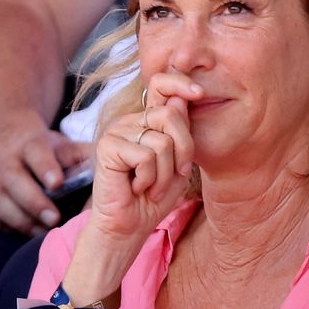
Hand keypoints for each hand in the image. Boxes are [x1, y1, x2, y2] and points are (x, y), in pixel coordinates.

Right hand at [0, 119, 92, 234]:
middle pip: (11, 177)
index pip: (36, 151)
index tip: (58, 183)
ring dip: (16, 218)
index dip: (45, 167)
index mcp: (31, 143)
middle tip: (54, 219)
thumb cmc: (44, 151)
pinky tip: (14, 230)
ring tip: (40, 232)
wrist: (5, 139)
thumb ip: (84, 157)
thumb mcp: (64, 146)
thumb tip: (110, 164)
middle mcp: (5, 157)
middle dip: (32, 201)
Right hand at [87, 73, 202, 244]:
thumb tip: (181, 99)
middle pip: (171, 114)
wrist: (129, 226)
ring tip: (151, 186)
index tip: (200, 93)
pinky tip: (136, 187)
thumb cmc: (155, 197)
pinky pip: (145, 156)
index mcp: (149, 120)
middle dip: (183, 150)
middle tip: (176, 174)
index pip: (162, 85)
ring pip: (161, 142)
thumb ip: (181, 134)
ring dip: (165, 173)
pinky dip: (149, 179)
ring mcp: (118, 131)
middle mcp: (132, 121)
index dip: (181, 83)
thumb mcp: (179, 164)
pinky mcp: (108, 146)